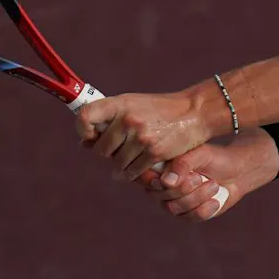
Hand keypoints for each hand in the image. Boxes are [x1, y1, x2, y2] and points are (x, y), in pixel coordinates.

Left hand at [76, 91, 210, 180]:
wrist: (194, 112)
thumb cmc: (161, 109)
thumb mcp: (134, 104)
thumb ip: (111, 119)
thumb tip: (85, 142)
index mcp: (120, 104)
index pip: (85, 117)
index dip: (83, 130)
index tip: (91, 136)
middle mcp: (128, 120)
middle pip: (101, 149)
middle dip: (107, 154)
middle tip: (116, 151)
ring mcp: (141, 137)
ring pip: (117, 163)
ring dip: (121, 166)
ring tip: (129, 159)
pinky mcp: (154, 153)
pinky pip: (133, 172)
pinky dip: (132, 174)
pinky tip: (135, 170)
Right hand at [147, 128, 278, 221]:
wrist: (236, 172)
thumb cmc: (215, 158)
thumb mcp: (200, 154)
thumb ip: (182, 164)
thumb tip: (165, 181)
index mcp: (160, 168)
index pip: (144, 178)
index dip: (152, 181)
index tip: (171, 178)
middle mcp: (163, 187)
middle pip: (159, 195)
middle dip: (182, 188)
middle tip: (200, 177)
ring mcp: (174, 202)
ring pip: (174, 208)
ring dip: (197, 197)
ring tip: (213, 185)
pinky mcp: (188, 214)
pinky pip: (190, 217)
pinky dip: (204, 209)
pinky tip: (215, 200)